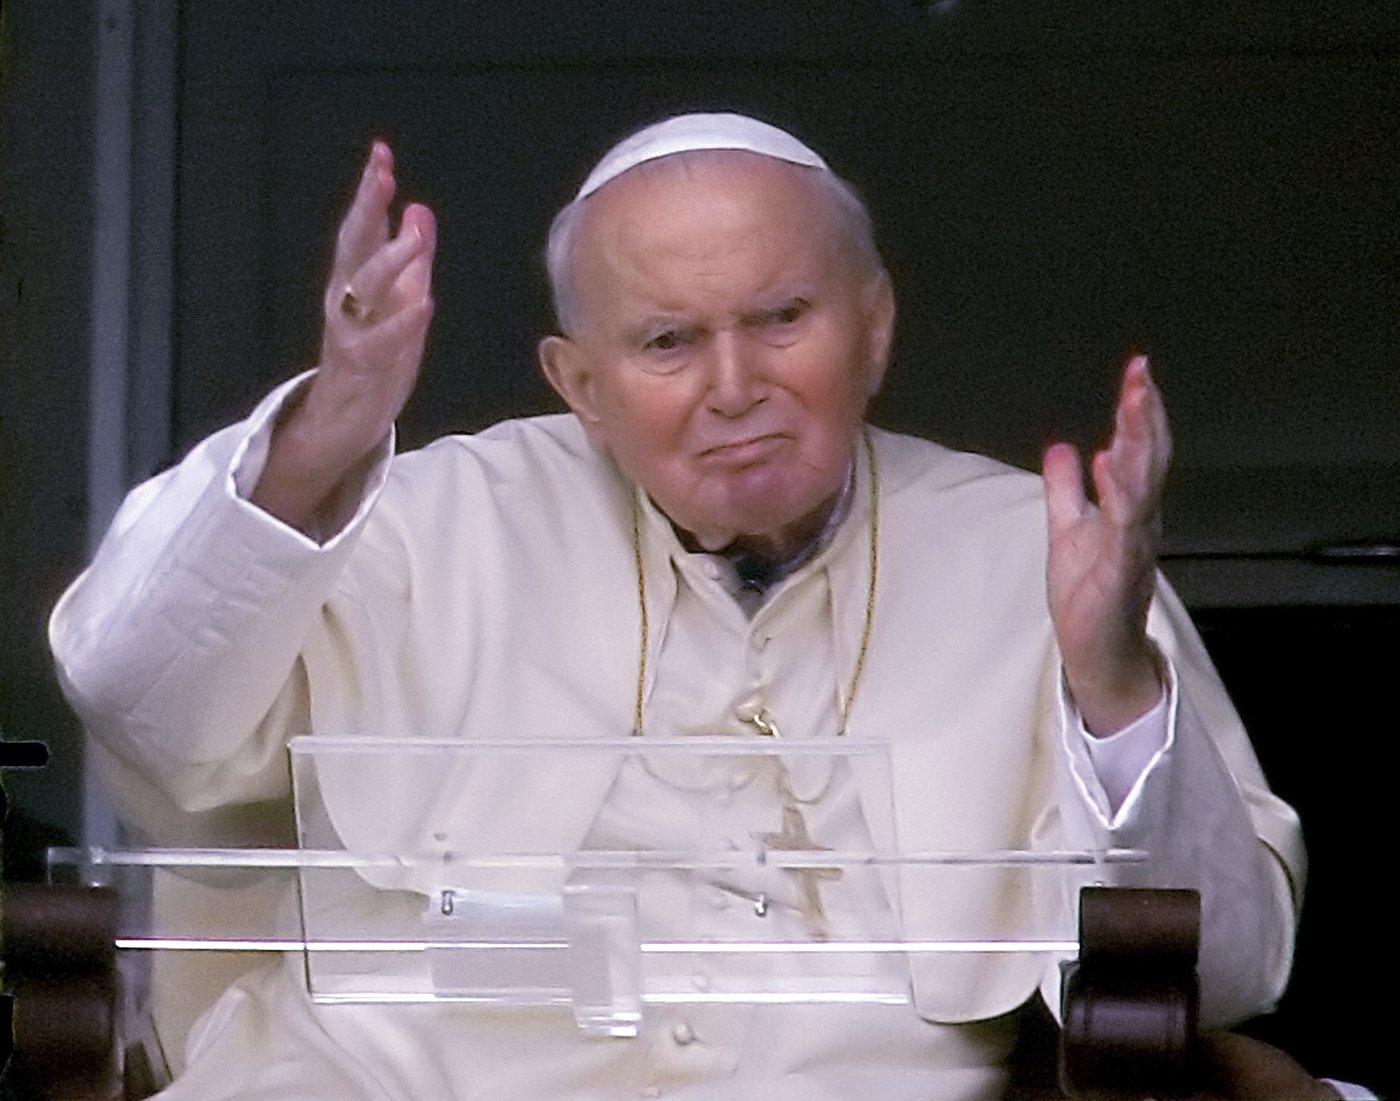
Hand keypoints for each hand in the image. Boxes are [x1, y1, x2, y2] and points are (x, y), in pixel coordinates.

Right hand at [253, 142, 436, 532]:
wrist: (344, 418)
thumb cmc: (375, 355)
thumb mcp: (398, 299)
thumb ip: (411, 259)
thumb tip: (419, 208)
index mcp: (355, 279)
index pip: (362, 226)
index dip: (371, 191)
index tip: (381, 153)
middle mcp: (346, 298)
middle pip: (353, 244)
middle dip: (367, 207)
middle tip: (382, 174)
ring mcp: (350, 330)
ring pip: (364, 288)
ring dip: (390, 260)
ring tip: (415, 237)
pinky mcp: (361, 365)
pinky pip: (380, 342)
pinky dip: (401, 323)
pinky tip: (424, 304)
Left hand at [1043, 354, 1170, 734]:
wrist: (1097, 650)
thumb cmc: (1088, 593)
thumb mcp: (1067, 529)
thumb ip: (1065, 489)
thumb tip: (1061, 445)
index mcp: (1129, 507)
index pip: (1139, 448)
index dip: (1139, 410)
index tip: (1137, 370)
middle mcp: (1140, 520)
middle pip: (1149, 458)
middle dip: (1146, 414)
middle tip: (1142, 372)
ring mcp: (1132, 545)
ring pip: (1142, 486)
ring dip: (1139, 445)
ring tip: (1134, 405)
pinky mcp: (1119, 573)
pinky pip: (1123, 530)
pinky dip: (1120, 498)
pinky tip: (1111, 467)